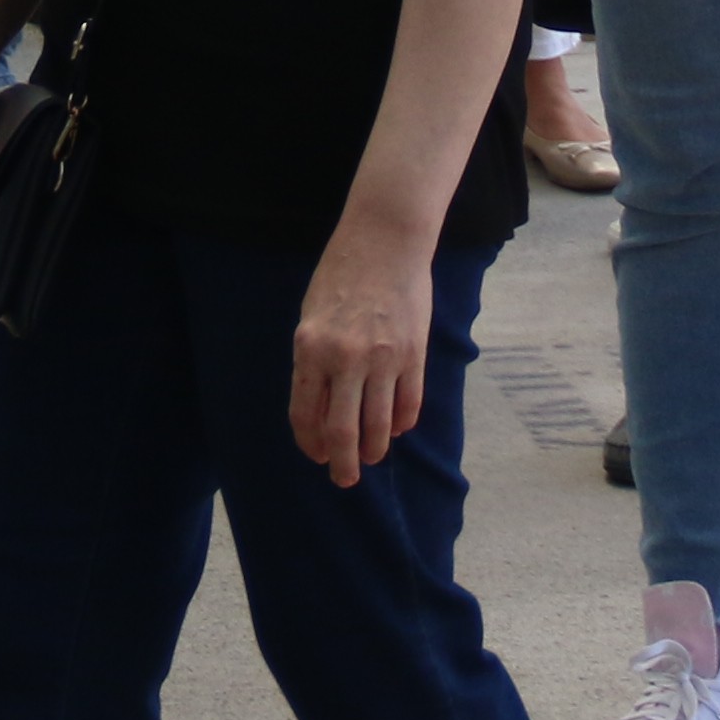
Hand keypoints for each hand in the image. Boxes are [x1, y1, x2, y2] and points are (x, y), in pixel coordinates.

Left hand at [288, 216, 433, 485]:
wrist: (385, 239)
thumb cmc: (341, 275)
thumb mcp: (312, 316)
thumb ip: (314, 362)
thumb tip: (322, 408)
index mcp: (310, 348)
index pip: (306, 414)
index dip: (310, 443)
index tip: (316, 456)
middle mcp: (345, 358)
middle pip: (343, 432)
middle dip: (342, 465)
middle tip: (343, 479)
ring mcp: (383, 358)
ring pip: (378, 425)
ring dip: (373, 450)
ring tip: (371, 457)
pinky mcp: (413, 354)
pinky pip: (408, 404)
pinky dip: (400, 423)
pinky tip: (394, 429)